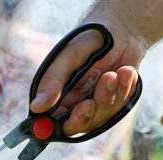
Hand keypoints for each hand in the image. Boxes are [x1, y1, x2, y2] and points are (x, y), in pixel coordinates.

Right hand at [29, 17, 146, 135]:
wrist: (120, 30)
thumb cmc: (88, 40)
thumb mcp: (68, 57)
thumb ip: (53, 82)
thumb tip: (36, 107)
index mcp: (56, 96)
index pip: (51, 122)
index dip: (60, 125)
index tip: (75, 111)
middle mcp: (73, 105)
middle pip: (78, 125)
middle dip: (87, 114)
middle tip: (90, 101)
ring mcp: (95, 106)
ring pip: (101, 117)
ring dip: (109, 96)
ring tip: (115, 73)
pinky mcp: (114, 103)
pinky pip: (119, 107)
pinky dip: (124, 89)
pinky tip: (126, 71)